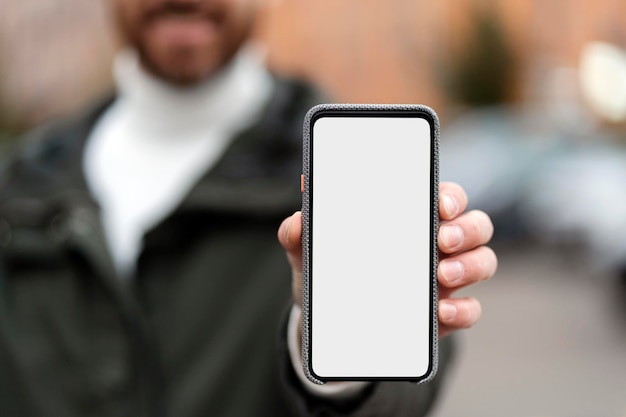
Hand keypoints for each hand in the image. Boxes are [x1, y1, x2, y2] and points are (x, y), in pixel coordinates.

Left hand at [277, 182, 496, 338]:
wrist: (334, 323)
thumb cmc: (332, 272)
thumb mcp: (312, 253)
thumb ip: (299, 234)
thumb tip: (297, 222)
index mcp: (411, 219)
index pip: (445, 197)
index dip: (451, 196)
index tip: (439, 203)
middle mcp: (437, 244)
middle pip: (476, 224)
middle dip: (467, 228)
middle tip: (441, 239)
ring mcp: (446, 278)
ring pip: (483, 261)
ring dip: (471, 265)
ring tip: (442, 275)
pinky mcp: (447, 313)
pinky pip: (471, 309)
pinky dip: (464, 309)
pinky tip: (442, 310)